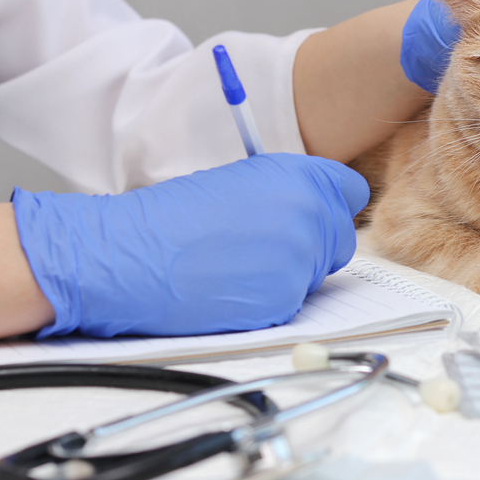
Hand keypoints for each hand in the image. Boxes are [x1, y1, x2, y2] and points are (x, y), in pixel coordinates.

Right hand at [13, 154, 368, 337]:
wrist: (130, 254)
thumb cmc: (173, 215)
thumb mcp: (240, 181)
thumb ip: (288, 192)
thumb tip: (316, 208)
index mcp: (300, 176)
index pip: (350, 193)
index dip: (330, 206)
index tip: (313, 215)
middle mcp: (310, 214)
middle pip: (340, 240)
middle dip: (313, 247)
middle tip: (264, 248)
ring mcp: (300, 259)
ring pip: (315, 275)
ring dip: (287, 274)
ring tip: (235, 265)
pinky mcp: (284, 300)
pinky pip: (291, 303)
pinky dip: (268, 301)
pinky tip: (230, 288)